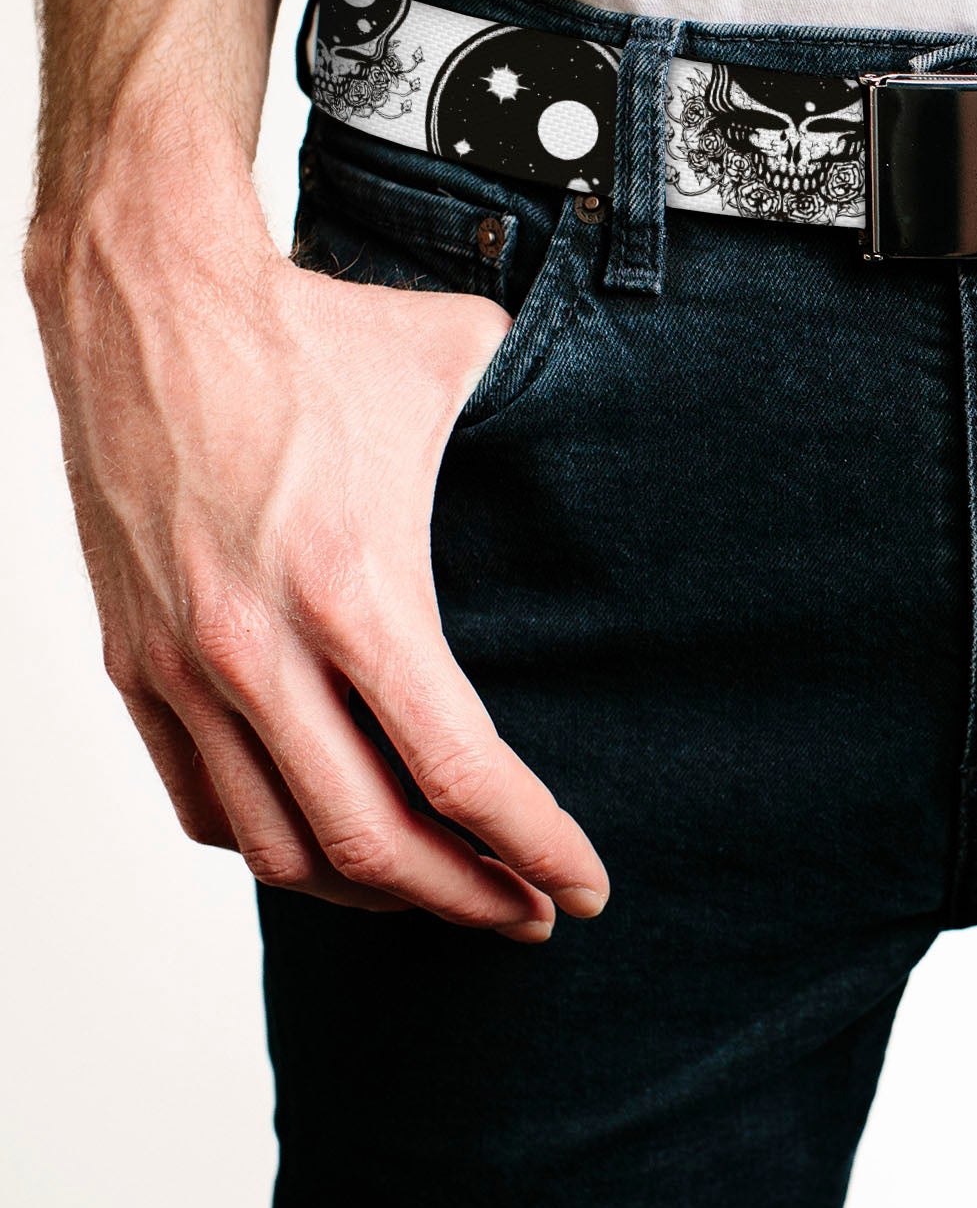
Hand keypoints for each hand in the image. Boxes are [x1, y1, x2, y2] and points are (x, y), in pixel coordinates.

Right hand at [26, 162, 608, 940]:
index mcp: (357, 588)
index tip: (587, 888)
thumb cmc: (313, 332)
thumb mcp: (460, 367)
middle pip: (374, 841)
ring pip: (279, 845)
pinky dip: (274, 844)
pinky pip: (202, 802)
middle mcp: (259, 647)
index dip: (536, 847)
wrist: (147, 294)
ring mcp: (182, 663)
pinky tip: (330, 839)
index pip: (462, 771)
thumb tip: (614, 440)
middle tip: (531, 913)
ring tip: (443, 888)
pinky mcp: (130, 660)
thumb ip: (540, 425)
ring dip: (372, 890)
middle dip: (469, 899)